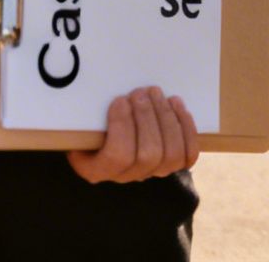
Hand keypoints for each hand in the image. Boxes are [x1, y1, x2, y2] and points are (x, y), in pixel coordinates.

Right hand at [67, 87, 199, 182]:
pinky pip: (189, 154)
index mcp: (97, 170)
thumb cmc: (90, 129)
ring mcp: (152, 173)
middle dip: (147, 117)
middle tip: (140, 92)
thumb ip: (88, 118)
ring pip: (171, 155)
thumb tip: (96, 98)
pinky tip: (176, 104)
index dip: (123, 126)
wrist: (105, 140)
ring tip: (157, 94)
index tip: (120, 100)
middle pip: (148, 155)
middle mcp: (126, 177)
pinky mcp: (173, 164)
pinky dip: (186, 127)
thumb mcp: (80, 125)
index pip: (117, 157)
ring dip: (167, 118)